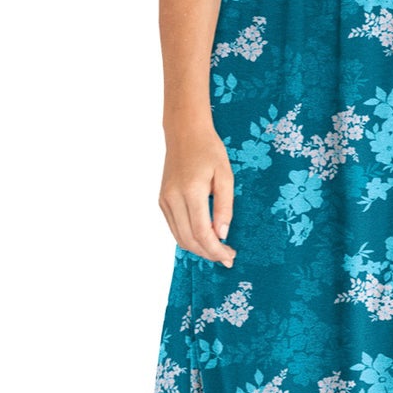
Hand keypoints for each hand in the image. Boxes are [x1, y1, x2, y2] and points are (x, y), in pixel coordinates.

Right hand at [159, 121, 235, 264]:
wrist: (185, 134)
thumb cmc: (209, 151)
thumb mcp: (226, 176)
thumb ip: (225, 207)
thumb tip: (222, 235)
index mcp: (191, 191)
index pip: (202, 232)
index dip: (216, 250)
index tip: (230, 257)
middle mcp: (173, 198)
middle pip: (189, 239)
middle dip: (209, 253)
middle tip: (227, 258)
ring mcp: (164, 200)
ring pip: (179, 237)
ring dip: (198, 249)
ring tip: (218, 251)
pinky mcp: (162, 200)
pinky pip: (174, 227)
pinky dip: (188, 238)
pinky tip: (204, 239)